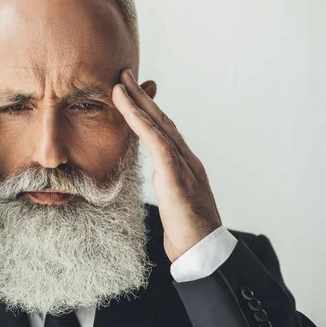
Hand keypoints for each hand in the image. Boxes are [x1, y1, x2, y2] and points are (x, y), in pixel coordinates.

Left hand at [112, 68, 221, 262]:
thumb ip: (167, 183)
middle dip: (142, 96)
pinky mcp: (178, 177)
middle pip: (161, 120)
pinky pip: (158, 144)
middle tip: (124, 75)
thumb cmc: (188, 231)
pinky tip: (129, 110)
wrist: (204, 252)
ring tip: (120, 84)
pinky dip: (142, 124)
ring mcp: (184, 165)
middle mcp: (186, 159)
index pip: (163, 130)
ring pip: (159, 126)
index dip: (148, 110)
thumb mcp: (174, 200)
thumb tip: (159, 175)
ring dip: (138, 103)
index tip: (132, 93)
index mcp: (184, 164)